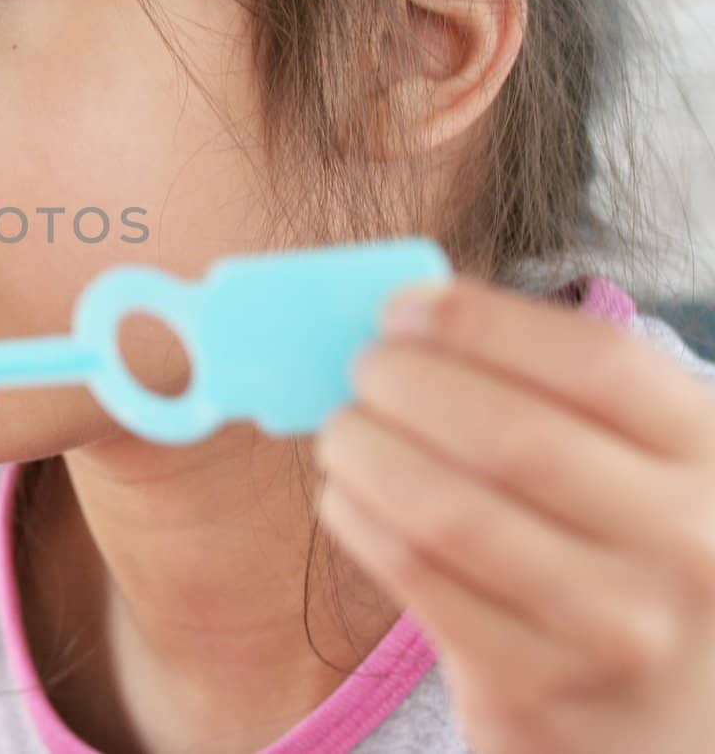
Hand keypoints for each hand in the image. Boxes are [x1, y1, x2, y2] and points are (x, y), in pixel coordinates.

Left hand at [313, 277, 714, 753]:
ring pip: (449, 511)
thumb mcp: (632, 467)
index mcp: (711, 456)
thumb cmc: (617, 554)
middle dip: (405, 384)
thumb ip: (545, 392)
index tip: (402, 308)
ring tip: (342, 431)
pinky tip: (344, 495)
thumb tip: (404, 318)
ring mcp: (616, 627)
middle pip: (510, 435)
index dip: (480, 323)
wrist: (659, 721)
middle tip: (361, 369)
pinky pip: (418, 578)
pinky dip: (359, 518)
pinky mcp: (537, 688)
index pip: (596, 362)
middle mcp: (686, 544)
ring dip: (366, 452)